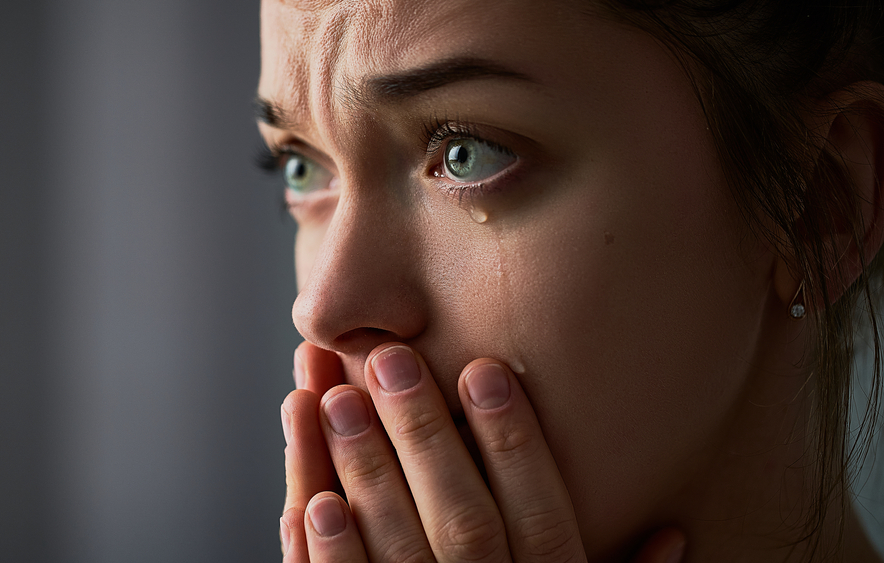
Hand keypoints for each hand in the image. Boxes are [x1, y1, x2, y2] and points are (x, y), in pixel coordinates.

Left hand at [279, 341, 685, 561]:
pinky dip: (329, 559)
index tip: (484, 370)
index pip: (544, 515)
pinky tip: (309, 502)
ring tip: (335, 401)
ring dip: (363, 476)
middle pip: (463, 520)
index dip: (515, 443)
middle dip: (424, 437)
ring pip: (399, 554)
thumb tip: (677, 535)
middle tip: (390, 360)